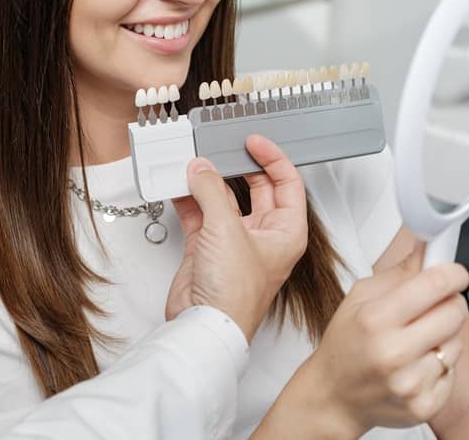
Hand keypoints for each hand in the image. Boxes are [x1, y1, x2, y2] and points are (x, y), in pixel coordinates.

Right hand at [165, 134, 307, 341]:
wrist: (202, 327)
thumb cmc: (234, 294)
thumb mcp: (227, 229)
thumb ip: (212, 191)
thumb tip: (202, 169)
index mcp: (286, 230)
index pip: (287, 183)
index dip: (273, 158)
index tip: (254, 142)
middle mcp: (264, 234)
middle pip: (257, 188)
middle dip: (239, 167)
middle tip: (224, 148)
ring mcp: (235, 240)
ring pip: (225, 199)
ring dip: (209, 182)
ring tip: (195, 163)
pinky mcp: (209, 247)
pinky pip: (201, 213)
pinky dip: (190, 199)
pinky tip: (180, 184)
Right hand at [306, 247, 468, 436]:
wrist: (334, 396)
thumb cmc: (346, 341)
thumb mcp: (360, 296)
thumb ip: (399, 272)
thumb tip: (427, 248)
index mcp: (376, 318)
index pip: (434, 285)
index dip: (453, 273)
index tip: (456, 272)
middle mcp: (394, 352)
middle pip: (454, 312)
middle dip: (451, 301)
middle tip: (438, 303)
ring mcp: (410, 383)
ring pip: (457, 343)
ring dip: (446, 334)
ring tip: (421, 337)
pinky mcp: (423, 407)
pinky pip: (453, 372)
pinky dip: (441, 364)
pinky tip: (419, 363)